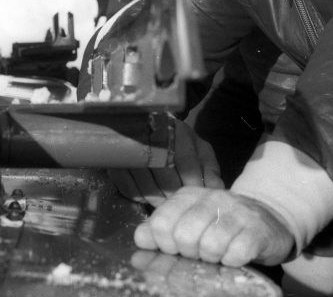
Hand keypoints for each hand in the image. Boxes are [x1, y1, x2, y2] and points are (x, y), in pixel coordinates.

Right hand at [109, 120, 223, 206]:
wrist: (148, 124)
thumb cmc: (179, 141)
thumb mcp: (199, 148)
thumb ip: (209, 168)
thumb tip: (217, 190)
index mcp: (176, 131)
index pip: (187, 164)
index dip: (193, 186)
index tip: (196, 199)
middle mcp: (151, 137)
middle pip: (166, 179)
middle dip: (176, 197)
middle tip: (181, 208)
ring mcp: (130, 149)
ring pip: (146, 187)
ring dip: (158, 200)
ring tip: (166, 203)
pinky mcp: (115, 162)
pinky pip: (128, 189)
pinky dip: (140, 197)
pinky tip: (148, 197)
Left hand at [134, 186, 293, 265]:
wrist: (267, 219)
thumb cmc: (220, 224)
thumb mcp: (188, 220)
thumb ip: (162, 229)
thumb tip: (139, 244)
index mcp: (187, 196)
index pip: (161, 224)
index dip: (164, 245)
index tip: (176, 249)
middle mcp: (210, 198)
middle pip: (184, 237)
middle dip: (189, 253)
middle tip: (199, 253)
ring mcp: (235, 212)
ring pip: (210, 246)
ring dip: (212, 259)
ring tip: (217, 254)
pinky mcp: (257, 230)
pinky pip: (236, 254)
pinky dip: (232, 262)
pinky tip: (234, 256)